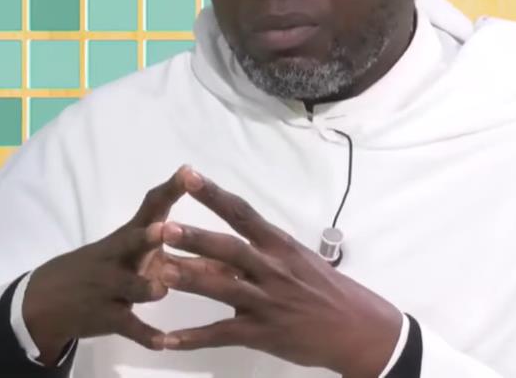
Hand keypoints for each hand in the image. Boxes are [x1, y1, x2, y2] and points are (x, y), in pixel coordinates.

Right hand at [23, 164, 202, 363]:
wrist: (50, 299)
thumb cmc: (109, 267)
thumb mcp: (137, 253)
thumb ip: (182, 251)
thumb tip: (231, 253)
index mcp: (131, 235)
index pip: (151, 206)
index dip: (170, 189)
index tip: (188, 171)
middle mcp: (119, 256)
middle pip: (132, 242)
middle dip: (146, 237)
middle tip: (160, 230)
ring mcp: (110, 286)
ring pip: (131, 287)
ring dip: (147, 288)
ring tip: (159, 291)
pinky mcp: (106, 316)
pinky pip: (129, 326)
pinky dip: (146, 335)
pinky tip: (164, 342)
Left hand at [153, 173, 402, 377]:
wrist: (357, 328)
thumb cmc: (324, 287)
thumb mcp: (296, 261)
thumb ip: (256, 254)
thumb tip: (214, 250)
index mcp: (279, 245)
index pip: (242, 213)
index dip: (214, 195)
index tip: (189, 175)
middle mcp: (272, 269)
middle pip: (229, 249)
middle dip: (196, 238)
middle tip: (164, 227)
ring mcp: (266, 302)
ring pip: (222, 288)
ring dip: (190, 280)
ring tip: (158, 273)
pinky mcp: (262, 333)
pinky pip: (222, 334)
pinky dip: (193, 338)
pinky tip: (166, 340)